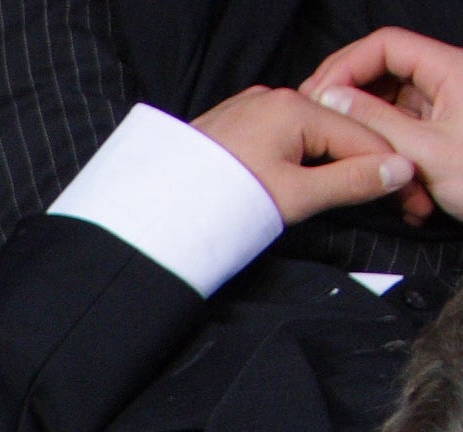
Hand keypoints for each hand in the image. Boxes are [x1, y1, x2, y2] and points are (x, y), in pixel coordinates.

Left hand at [190, 84, 414, 227]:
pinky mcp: (227, 127)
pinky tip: (286, 186)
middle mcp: (271, 98)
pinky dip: (288, 162)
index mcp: (294, 107)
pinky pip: (274, 141)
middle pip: (332, 133)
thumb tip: (397, 170)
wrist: (149, 215)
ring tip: (327, 199)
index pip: (359, 135)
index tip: (401, 195)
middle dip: (351, 166)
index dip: (384, 168)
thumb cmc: (215, 205)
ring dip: (319, 166)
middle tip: (367, 201)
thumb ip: (349, 182)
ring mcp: (247, 110)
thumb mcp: (293, 197)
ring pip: (303, 138)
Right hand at [309, 28, 462, 223]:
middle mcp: (447, 77)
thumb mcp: (422, 152)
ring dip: (360, 114)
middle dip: (348, 87)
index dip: (348, 65)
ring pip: (388, 92)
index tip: (320, 97)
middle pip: (385, 65)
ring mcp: (444, 100)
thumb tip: (332, 98)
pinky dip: (377, 132)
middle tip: (316, 115)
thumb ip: (374, 121)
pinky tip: (360, 151)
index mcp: (451, 69)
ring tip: (334, 137)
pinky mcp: (441, 123)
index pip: (387, 44)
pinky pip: (400, 117)